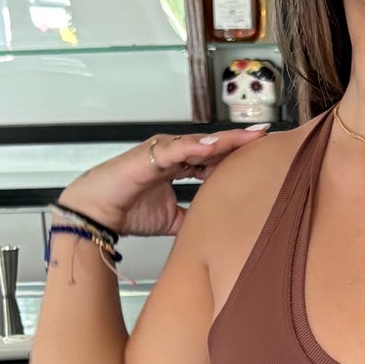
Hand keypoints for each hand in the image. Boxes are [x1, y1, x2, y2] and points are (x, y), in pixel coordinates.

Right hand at [60, 129, 257, 238]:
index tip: (263, 152)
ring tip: (252, 135)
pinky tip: (216, 146)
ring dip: (226, 139)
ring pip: (200, 142)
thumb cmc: (128, 211)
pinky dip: (196, 146)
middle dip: (239, 139)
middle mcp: (172, 154)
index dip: (237, 154)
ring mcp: (161, 151)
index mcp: (177, 165)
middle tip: (267, 133)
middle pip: (212, 144)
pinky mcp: (149, 155)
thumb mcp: (172, 219)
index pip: (213, 156)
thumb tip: (215, 230)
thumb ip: (193, 218)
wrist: (97, 213)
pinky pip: (177, 149)